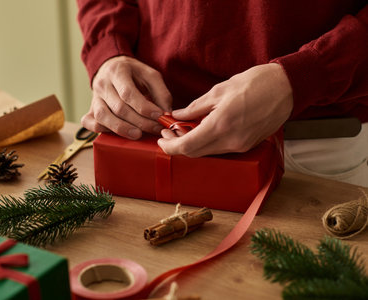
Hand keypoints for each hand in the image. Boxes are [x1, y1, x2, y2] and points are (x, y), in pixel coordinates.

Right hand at [81, 56, 171, 139]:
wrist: (111, 68)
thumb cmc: (134, 74)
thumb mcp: (150, 75)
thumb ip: (161, 93)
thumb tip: (167, 114)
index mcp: (118, 72)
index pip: (128, 93)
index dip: (144, 107)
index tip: (159, 116)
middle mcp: (102, 84)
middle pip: (119, 108)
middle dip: (139, 121)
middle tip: (155, 129)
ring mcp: (94, 98)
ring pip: (103, 116)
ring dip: (122, 129)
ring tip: (138, 135)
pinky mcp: (90, 109)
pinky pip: (90, 122)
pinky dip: (101, 130)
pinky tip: (116, 134)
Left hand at [158, 63, 292, 156]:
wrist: (287, 88)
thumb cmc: (256, 83)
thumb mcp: (219, 90)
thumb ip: (195, 107)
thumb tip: (178, 116)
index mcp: (221, 125)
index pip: (187, 147)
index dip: (170, 146)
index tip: (162, 139)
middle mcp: (231, 141)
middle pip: (195, 153)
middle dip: (178, 145)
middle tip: (169, 132)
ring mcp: (240, 145)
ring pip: (207, 152)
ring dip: (192, 144)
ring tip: (184, 128)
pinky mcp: (247, 145)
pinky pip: (220, 149)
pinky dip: (207, 142)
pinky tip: (202, 130)